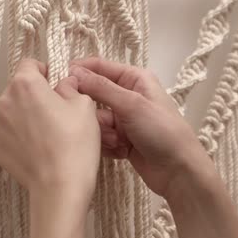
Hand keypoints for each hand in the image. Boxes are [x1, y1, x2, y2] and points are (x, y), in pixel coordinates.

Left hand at [0, 59, 100, 202]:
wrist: (60, 186)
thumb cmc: (74, 143)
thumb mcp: (84, 105)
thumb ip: (71, 87)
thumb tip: (64, 84)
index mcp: (25, 85)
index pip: (29, 63)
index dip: (45, 71)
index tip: (57, 84)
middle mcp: (4, 102)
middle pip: (19, 88)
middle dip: (36, 94)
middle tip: (58, 111)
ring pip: (13, 111)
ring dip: (27, 115)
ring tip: (50, 132)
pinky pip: (9, 133)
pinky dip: (21, 136)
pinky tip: (40, 147)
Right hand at [69, 58, 213, 197]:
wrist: (179, 170)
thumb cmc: (161, 130)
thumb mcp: (132, 104)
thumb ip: (101, 88)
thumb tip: (74, 71)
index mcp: (134, 79)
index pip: (99, 67)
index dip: (79, 71)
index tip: (59, 81)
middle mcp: (128, 96)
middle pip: (93, 96)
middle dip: (94, 112)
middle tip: (101, 122)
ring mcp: (124, 119)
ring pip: (95, 120)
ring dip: (103, 132)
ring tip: (119, 140)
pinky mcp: (122, 139)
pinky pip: (101, 137)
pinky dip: (108, 145)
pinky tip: (121, 151)